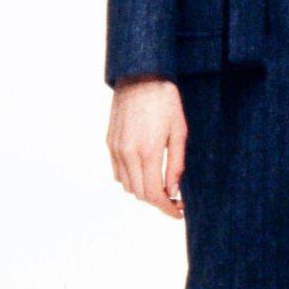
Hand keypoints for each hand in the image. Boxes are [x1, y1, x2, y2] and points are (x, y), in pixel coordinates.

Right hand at [108, 77, 186, 218]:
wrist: (139, 76)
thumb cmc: (164, 100)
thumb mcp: (179, 131)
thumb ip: (176, 164)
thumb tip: (173, 190)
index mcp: (147, 152)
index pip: (154, 194)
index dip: (167, 208)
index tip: (179, 212)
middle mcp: (127, 154)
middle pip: (139, 194)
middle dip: (158, 202)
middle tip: (175, 200)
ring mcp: (115, 149)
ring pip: (127, 186)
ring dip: (144, 192)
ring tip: (161, 186)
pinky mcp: (109, 143)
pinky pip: (117, 172)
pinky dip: (131, 180)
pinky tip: (145, 173)